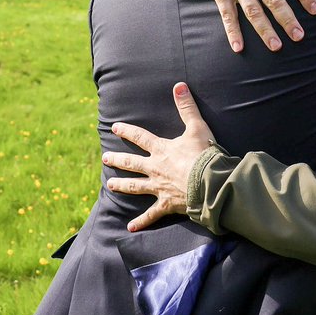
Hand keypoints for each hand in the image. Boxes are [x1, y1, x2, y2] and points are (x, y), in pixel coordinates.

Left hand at [103, 83, 214, 230]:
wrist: (210, 182)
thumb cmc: (205, 154)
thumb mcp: (197, 127)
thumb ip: (187, 107)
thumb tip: (179, 86)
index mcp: (162, 150)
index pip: (140, 138)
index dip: (127, 131)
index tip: (115, 128)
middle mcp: (156, 168)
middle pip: (132, 163)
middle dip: (118, 160)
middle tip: (105, 159)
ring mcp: (159, 187)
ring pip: (136, 186)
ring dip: (122, 185)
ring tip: (110, 185)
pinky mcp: (166, 204)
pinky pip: (151, 215)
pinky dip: (141, 222)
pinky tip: (130, 228)